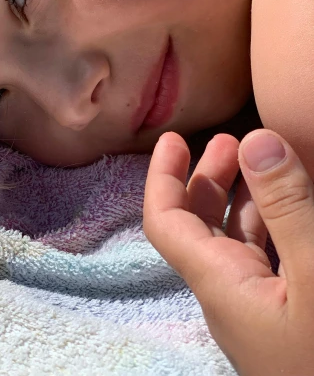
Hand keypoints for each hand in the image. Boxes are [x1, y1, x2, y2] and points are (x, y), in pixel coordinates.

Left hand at [143, 129, 313, 375]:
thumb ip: (288, 208)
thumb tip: (254, 140)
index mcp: (221, 284)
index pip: (166, 222)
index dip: (163, 175)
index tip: (173, 137)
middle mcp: (230, 296)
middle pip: (200, 226)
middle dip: (210, 176)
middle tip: (232, 139)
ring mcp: (260, 311)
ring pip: (238, 242)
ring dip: (245, 198)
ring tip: (263, 161)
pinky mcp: (287, 319)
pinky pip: (269, 261)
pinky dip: (275, 226)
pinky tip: (293, 209)